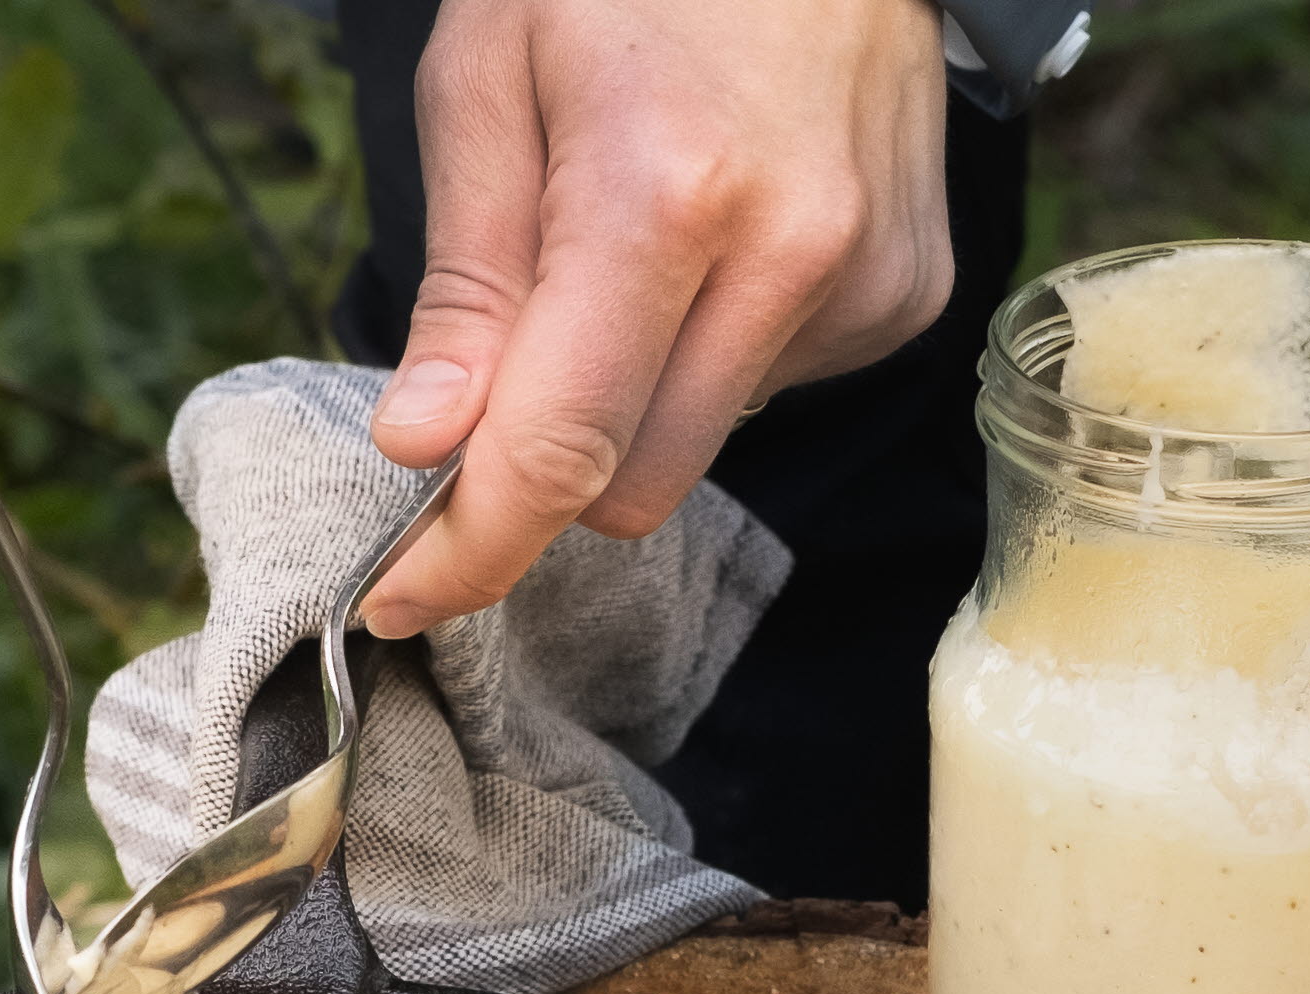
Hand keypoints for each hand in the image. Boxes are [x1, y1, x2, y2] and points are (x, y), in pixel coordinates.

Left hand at [359, 0, 951, 636]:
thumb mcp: (491, 79)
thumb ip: (465, 283)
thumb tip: (425, 445)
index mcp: (661, 194)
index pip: (557, 453)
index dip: (468, 553)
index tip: (401, 598)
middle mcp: (788, 254)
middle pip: (633, 489)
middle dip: (551, 468)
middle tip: (502, 382)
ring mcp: (865, 281)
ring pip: (702, 447)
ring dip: (640, 398)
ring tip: (641, 242)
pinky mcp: (909, 293)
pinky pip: (772, 390)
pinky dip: (720, 350)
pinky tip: (724, 236)